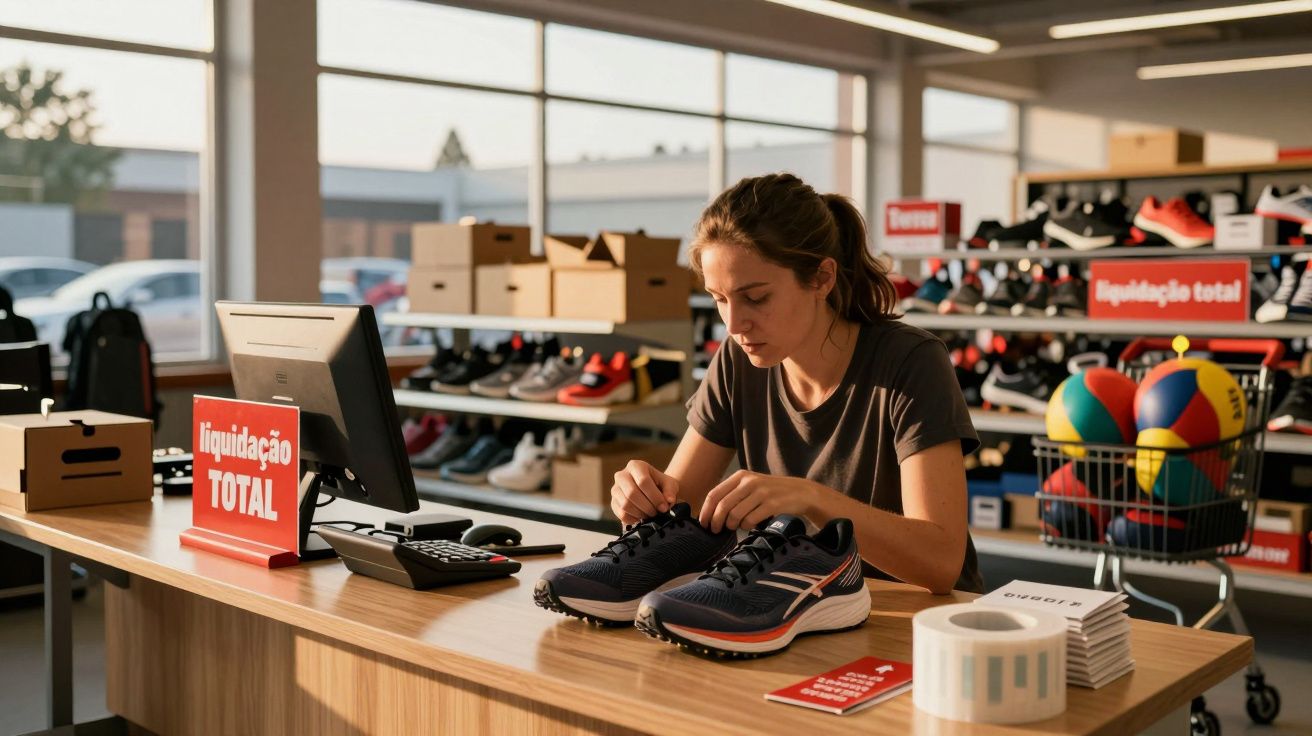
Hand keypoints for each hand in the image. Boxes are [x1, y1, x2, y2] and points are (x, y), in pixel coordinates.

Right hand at [611, 460, 678, 525]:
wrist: (652, 490)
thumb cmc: (660, 485)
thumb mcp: (669, 484)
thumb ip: (670, 491)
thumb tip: (668, 500)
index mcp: (636, 466)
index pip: (643, 481)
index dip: (655, 497)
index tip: (664, 507)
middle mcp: (622, 475)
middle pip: (632, 493)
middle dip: (647, 507)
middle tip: (656, 512)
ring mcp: (615, 489)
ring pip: (625, 504)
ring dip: (640, 514)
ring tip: (650, 515)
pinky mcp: (613, 502)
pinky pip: (621, 514)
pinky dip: (633, 519)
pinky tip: (642, 518)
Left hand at [698, 470, 814, 532]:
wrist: (800, 492)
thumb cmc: (771, 492)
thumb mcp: (751, 485)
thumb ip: (733, 494)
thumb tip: (711, 513)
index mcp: (740, 476)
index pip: (714, 494)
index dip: (705, 511)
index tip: (703, 523)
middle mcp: (749, 482)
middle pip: (722, 506)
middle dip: (716, 522)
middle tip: (716, 531)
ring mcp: (761, 492)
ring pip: (735, 514)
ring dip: (731, 525)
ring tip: (734, 528)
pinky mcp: (772, 504)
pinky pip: (750, 520)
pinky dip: (746, 527)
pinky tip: (748, 526)